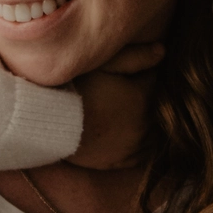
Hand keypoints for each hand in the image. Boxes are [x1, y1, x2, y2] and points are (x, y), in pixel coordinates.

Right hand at [71, 45, 164, 169]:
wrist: (50, 122)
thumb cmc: (75, 88)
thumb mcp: (104, 63)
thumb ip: (135, 55)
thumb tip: (163, 51)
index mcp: (144, 97)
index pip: (153, 81)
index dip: (139, 76)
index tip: (125, 74)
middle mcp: (145, 124)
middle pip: (154, 108)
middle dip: (143, 99)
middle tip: (121, 93)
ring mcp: (133, 146)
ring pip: (152, 133)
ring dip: (143, 123)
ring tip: (121, 114)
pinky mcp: (119, 162)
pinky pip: (140, 155)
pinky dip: (137, 146)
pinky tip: (125, 136)